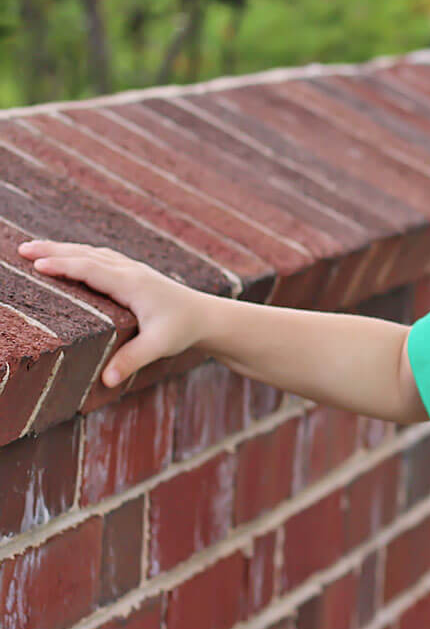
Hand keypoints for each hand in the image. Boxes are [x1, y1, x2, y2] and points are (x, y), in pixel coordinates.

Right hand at [17, 239, 204, 387]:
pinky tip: (69, 255)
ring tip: (34, 249)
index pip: (92, 270)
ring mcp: (133, 269)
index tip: (37, 264)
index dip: (64, 266)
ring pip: (93, 253)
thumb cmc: (183, 330)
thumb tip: (106, 380)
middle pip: (87, 255)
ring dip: (64, 249)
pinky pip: (101, 257)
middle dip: (54, 251)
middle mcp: (131, 271)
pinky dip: (80, 253)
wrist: (208, 317)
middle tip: (22, 249)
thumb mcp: (160, 346)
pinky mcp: (135, 273)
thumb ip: (132, 360)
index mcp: (133, 285)